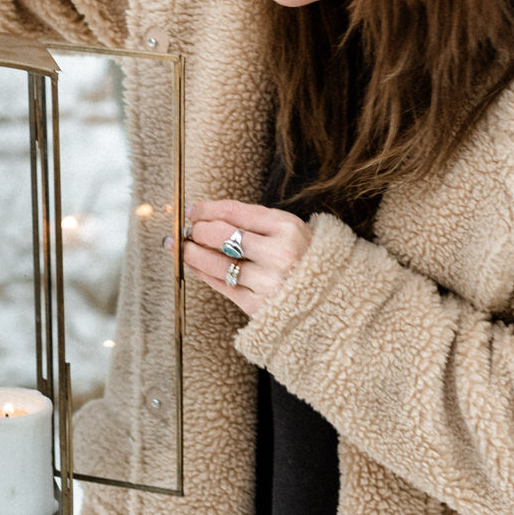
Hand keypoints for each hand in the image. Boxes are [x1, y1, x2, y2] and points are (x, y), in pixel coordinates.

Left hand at [183, 199, 313, 318]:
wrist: (332, 299)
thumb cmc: (305, 259)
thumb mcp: (290, 230)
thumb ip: (254, 222)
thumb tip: (206, 217)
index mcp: (287, 228)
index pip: (234, 212)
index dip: (206, 210)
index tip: (192, 210)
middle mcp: (278, 254)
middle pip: (221, 235)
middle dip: (197, 230)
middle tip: (187, 230)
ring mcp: (267, 281)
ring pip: (215, 262)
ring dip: (191, 253)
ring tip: (181, 247)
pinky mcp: (257, 305)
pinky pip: (221, 285)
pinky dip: (202, 273)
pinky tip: (194, 265)